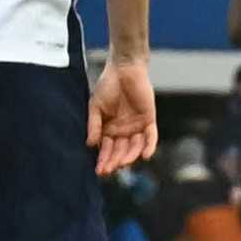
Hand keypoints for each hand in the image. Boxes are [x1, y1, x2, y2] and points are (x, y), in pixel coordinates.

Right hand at [88, 54, 158, 174]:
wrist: (124, 69)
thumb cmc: (107, 86)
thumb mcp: (95, 106)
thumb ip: (94, 125)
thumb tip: (90, 144)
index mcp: (108, 131)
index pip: (106, 150)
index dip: (103, 160)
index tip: (99, 170)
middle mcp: (123, 132)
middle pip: (120, 152)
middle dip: (115, 161)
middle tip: (110, 170)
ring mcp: (136, 127)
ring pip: (135, 147)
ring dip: (129, 156)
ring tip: (123, 163)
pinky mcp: (149, 120)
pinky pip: (150, 137)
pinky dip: (149, 146)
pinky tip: (145, 156)